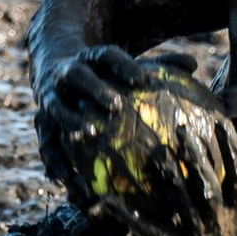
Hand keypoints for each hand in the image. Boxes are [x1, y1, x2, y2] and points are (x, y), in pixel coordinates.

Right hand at [33, 46, 197, 184]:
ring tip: (86, 135)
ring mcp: (51, 96)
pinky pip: (45, 140)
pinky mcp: (41, 120)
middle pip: (78, 76)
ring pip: (56, 107)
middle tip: (115, 106)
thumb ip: (159, 65)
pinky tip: (63, 179)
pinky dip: (52, 158)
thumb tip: (194, 64)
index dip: (125, 66)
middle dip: (95, 89)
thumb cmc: (104, 72)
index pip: (108, 56)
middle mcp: (67, 73)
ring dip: (69, 121)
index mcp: (91, 57)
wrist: (55, 68)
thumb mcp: (127, 65)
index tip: (143, 80)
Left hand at [95, 112, 236, 235]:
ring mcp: (197, 235)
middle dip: (196, 155)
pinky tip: (107, 202)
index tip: (219, 122)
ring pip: (183, 201)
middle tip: (182, 129)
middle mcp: (218, 219)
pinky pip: (149, 231)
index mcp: (236, 209)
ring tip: (159, 152)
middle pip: (208, 182)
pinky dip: (127, 216)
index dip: (231, 148)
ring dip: (171, 176)